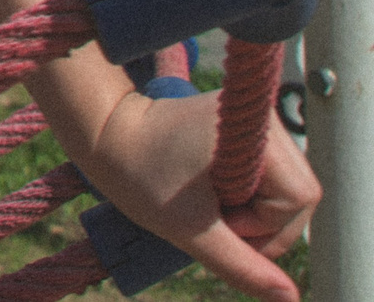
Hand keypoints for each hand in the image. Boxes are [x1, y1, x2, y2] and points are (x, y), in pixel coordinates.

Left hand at [74, 87, 316, 301]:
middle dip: (261, 223)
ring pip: (286, 191)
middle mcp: (265, 118)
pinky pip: (269, 179)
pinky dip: (246, 196)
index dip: (263, 227)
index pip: (299, 199)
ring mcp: (257, 121)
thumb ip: (242, 266)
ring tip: (208, 201)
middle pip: (299, 195)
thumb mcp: (188, 229)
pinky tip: (212, 190)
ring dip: (253, 211)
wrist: (104, 132)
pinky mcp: (246, 129)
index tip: (217, 222)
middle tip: (212, 217)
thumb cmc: (137, 175)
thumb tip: (290, 299)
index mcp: (253, 130)